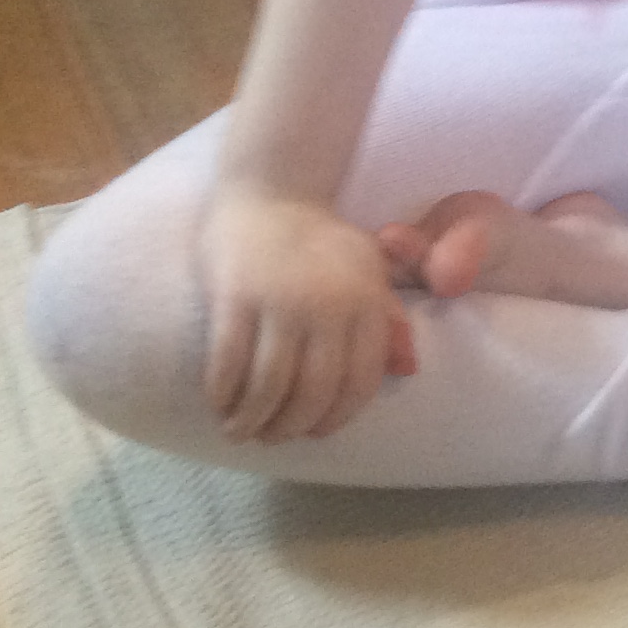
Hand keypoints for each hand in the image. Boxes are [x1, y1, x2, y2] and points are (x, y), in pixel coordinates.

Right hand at [200, 189, 417, 444]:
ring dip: (253, 419)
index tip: (316, 433)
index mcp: (365, 302)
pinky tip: (219, 405)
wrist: (270, 190)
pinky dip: (223, 394)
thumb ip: (388, 320)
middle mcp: (328, 306)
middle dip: (291, 426)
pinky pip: (228, 363)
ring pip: (268, 386)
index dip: (337, 416)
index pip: (359, 381)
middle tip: (273, 437)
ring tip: (242, 430)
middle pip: (312, 392)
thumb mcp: (370, 272)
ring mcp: (280, 302)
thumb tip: (408, 368)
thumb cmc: (321, 240)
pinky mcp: (234, 297)